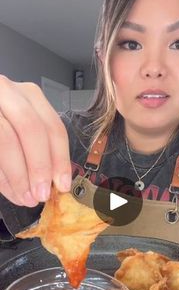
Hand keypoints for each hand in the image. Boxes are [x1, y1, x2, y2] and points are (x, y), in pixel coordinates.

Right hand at [0, 75, 71, 206]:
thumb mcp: (22, 132)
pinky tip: (9, 191)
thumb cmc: (4, 128)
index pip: (52, 126)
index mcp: (28, 96)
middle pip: (31, 129)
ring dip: (18, 176)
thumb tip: (55, 182)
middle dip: (39, 166)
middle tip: (42, 194)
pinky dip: (2, 177)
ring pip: (6, 139)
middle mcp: (7, 91)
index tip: (62, 184)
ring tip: (25, 198)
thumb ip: (38, 151)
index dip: (60, 159)